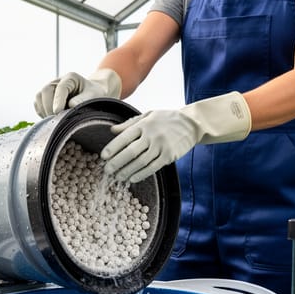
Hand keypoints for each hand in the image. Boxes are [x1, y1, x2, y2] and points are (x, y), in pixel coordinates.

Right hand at [34, 69, 121, 117]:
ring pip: (39, 97)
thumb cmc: (94, 95)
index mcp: (71, 78)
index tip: (57, 112)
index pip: (60, 87)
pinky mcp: (46, 97)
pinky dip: (42, 113)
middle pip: (45, 91)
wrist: (92, 95)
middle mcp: (58, 81)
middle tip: (56, 120)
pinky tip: (52, 119)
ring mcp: (50, 89)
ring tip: (54, 121)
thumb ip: (84, 99)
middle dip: (49, 107)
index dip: (57, 100)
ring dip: (44, 110)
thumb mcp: (94, 95)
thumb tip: (71, 105)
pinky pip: (38, 105)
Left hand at [101, 92, 251, 182]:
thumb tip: (112, 130)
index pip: (124, 137)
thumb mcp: (147, 115)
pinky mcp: (169, 156)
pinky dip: (141, 174)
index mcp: (144, 124)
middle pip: (131, 152)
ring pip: (141, 162)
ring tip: (118, 177)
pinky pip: (153, 167)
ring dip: (127, 171)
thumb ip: (129, 124)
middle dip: (117, 162)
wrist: (191, 123)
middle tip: (107, 170)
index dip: (113, 147)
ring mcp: (161, 146)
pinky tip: (132, 178)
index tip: (103, 156)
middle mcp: (152, 135)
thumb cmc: (166, 119)